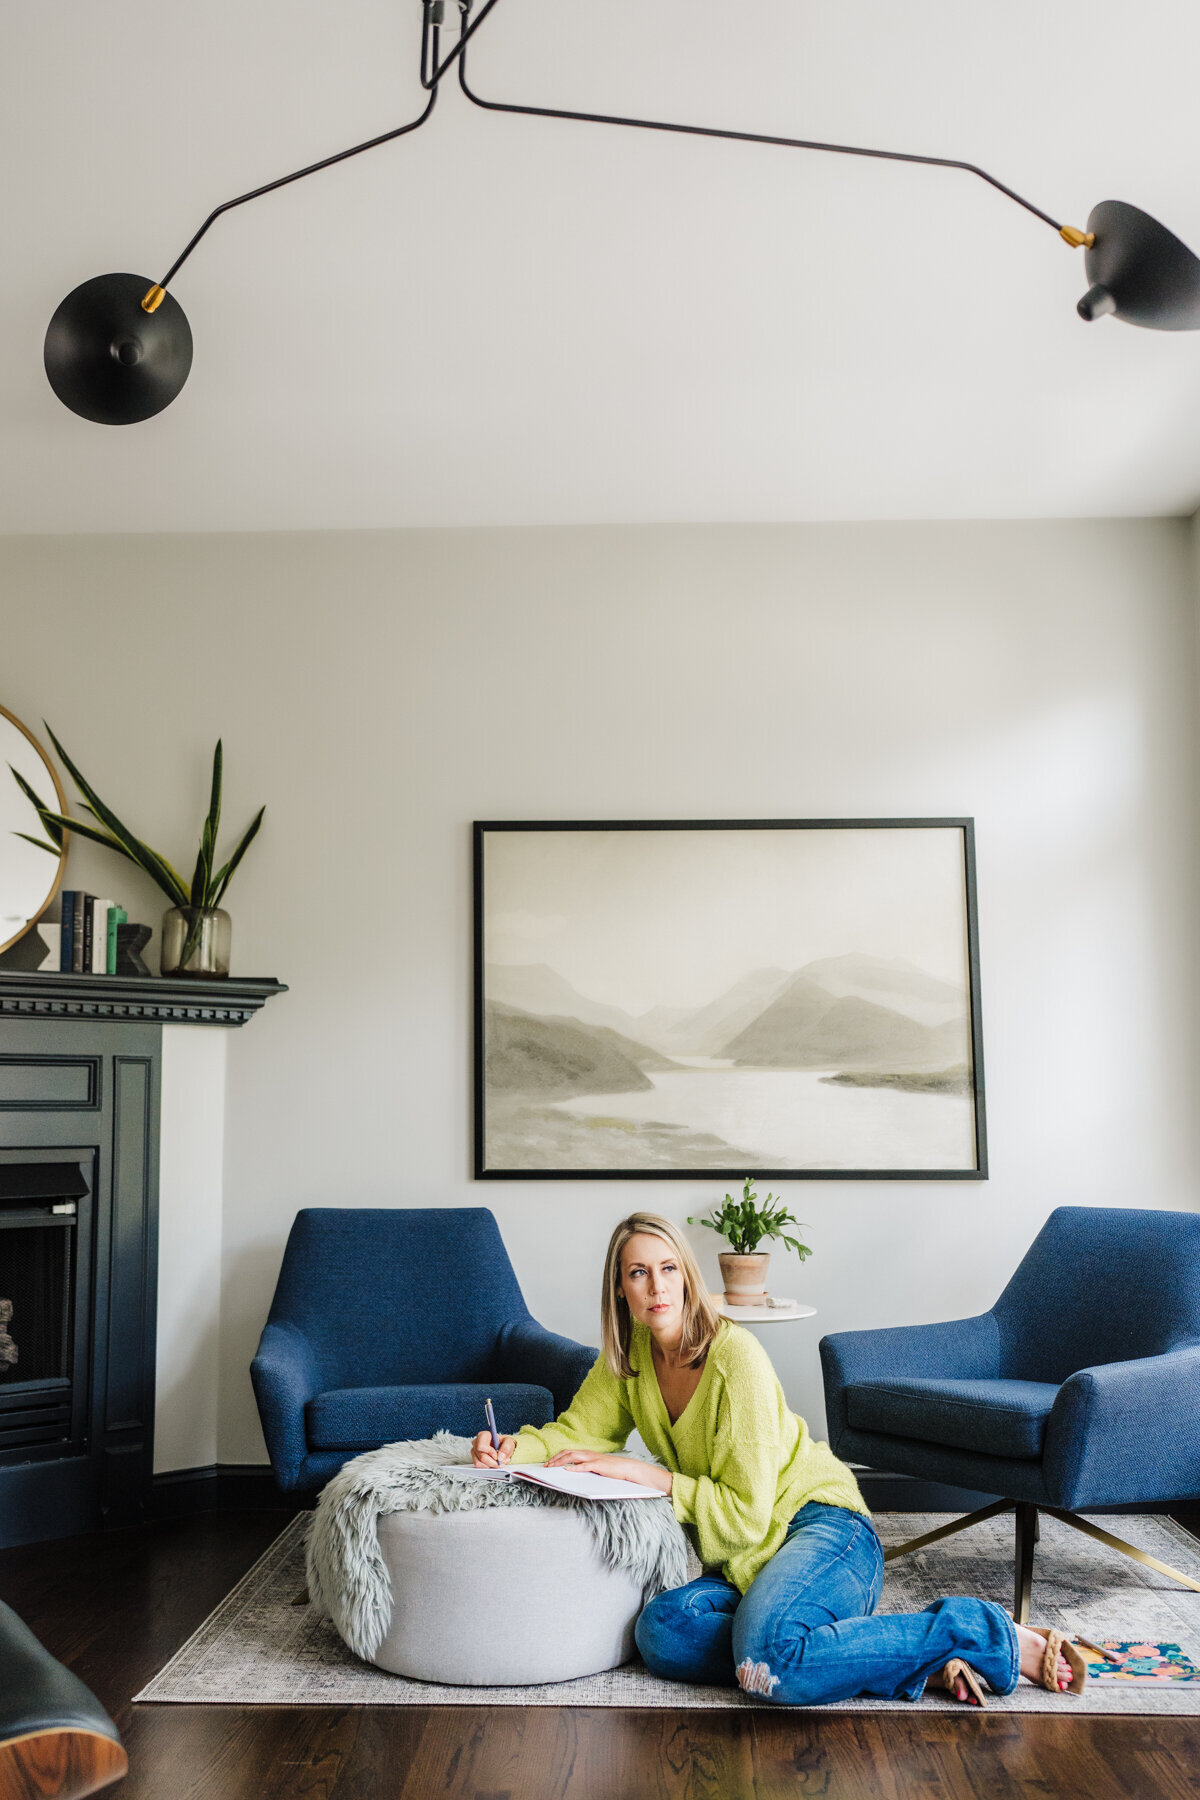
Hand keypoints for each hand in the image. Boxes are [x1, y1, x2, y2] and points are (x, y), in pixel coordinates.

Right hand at [472, 1431, 515, 1466]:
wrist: (502, 1448)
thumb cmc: (504, 1443)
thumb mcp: (509, 1442)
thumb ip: (506, 1447)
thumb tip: (500, 1457)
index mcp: (484, 1435)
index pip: (481, 1445)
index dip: (490, 1452)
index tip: (497, 1456)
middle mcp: (477, 1443)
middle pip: (482, 1456)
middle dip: (493, 1462)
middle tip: (501, 1462)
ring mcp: (474, 1451)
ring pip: (479, 1463)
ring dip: (490, 1465)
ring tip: (498, 1463)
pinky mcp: (474, 1459)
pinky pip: (479, 1467)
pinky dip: (487, 1467)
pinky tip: (493, 1464)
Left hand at [545, 1449, 671, 1492]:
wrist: (628, 1468)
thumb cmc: (613, 1469)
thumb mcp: (596, 1467)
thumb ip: (585, 1466)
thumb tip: (572, 1470)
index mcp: (587, 1454)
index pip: (568, 1452)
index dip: (556, 1457)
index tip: (547, 1463)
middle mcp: (588, 1453)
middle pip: (567, 1453)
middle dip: (554, 1459)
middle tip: (545, 1466)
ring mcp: (593, 1458)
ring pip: (572, 1457)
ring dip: (560, 1462)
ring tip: (551, 1467)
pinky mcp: (599, 1465)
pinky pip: (584, 1465)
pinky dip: (574, 1467)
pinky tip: (567, 1470)